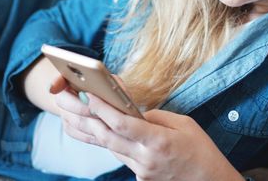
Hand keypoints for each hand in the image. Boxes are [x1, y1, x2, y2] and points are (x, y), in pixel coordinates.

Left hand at [51, 77, 241, 180]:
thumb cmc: (201, 150)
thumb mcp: (183, 124)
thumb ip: (156, 117)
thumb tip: (134, 113)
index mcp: (158, 141)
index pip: (122, 124)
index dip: (103, 108)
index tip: (89, 94)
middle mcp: (145, 158)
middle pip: (106, 137)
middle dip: (83, 118)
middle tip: (66, 101)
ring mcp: (140, 171)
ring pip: (108, 147)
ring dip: (89, 130)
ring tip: (71, 114)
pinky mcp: (140, 178)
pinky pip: (119, 156)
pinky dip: (108, 142)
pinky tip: (97, 130)